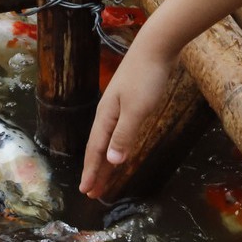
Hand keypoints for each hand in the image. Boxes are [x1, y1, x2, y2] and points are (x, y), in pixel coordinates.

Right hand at [81, 40, 176, 197]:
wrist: (155, 49)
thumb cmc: (146, 79)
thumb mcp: (137, 110)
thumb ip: (124, 135)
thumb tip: (111, 161)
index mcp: (106, 117)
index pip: (96, 150)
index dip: (92, 171)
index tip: (86, 191)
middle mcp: (107, 114)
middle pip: (98, 148)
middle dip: (95, 170)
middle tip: (91, 192)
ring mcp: (117, 109)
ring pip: (107, 141)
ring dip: (104, 161)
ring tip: (103, 178)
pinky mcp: (129, 104)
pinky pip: (117, 133)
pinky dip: (115, 147)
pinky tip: (118, 151)